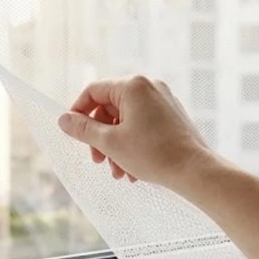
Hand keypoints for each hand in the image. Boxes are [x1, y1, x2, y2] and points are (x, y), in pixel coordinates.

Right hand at [58, 76, 211, 187]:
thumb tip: (63, 120)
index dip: (78, 112)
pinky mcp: (171, 115)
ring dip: (116, 145)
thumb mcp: (110, 142)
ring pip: (126, 120)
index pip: (93, 91)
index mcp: (132, 85)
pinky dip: (132, 144)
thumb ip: (83, 129)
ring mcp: (162, 100)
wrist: (195, 171)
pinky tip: (132, 169)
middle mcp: (149, 86)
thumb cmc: (153, 154)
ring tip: (118, 172)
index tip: (73, 133)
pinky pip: (142, 124)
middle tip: (97, 160)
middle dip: (100, 137)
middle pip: (110, 107)